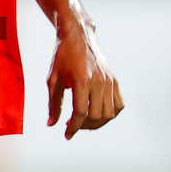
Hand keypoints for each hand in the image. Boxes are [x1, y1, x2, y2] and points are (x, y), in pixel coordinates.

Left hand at [46, 18, 122, 139]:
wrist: (78, 36)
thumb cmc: (62, 57)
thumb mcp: (53, 79)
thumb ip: (53, 103)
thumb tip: (51, 124)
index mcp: (82, 79)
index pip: (81, 112)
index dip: (74, 127)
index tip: (67, 134)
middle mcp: (99, 81)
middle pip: (97, 115)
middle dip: (84, 126)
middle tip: (72, 125)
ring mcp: (109, 80)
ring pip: (110, 113)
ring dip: (97, 123)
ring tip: (84, 121)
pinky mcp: (114, 80)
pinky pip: (119, 104)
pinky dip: (111, 114)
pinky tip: (98, 114)